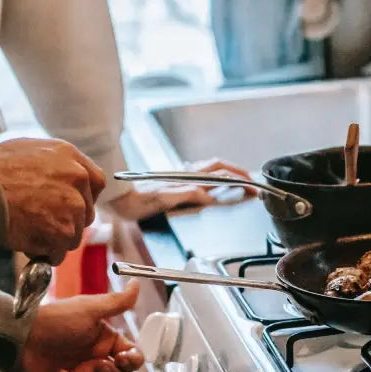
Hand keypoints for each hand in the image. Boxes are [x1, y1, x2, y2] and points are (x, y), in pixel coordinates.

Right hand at [0, 139, 105, 264]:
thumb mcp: (26, 149)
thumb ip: (51, 163)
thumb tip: (58, 175)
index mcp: (70, 156)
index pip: (96, 182)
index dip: (85, 198)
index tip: (73, 207)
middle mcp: (77, 178)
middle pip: (85, 212)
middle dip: (67, 222)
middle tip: (44, 224)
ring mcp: (72, 205)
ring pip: (73, 235)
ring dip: (54, 239)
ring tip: (29, 233)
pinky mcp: (62, 230)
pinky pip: (59, 252)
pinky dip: (45, 254)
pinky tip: (27, 245)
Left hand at [14, 280, 142, 371]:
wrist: (21, 338)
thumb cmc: (56, 320)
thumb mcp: (89, 309)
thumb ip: (117, 302)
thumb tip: (137, 283)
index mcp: (106, 342)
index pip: (132, 358)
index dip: (133, 362)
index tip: (122, 358)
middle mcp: (96, 361)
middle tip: (97, 367)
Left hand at [109, 158, 255, 220]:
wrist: (118, 200)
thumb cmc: (136, 202)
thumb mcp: (161, 200)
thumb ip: (185, 194)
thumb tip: (206, 195)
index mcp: (186, 178)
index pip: (219, 171)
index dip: (237, 176)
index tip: (251, 184)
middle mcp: (186, 176)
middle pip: (219, 169)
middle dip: (238, 175)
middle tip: (252, 185)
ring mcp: (182, 180)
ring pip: (212, 174)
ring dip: (229, 178)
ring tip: (241, 186)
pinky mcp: (176, 186)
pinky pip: (203, 182)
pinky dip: (216, 184)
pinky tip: (217, 190)